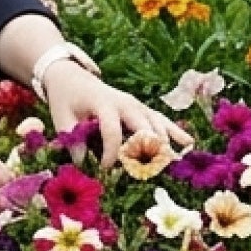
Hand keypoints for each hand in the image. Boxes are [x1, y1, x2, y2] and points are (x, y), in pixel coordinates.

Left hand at [41, 61, 192, 170]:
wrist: (74, 78)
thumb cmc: (66, 99)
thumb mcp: (62, 119)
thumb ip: (72, 141)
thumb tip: (84, 164)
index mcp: (105, 104)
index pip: (113, 132)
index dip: (111, 153)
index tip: (105, 169)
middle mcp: (127, 104)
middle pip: (145, 127)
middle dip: (148, 150)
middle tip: (148, 172)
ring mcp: (138, 106)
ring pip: (158, 124)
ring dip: (165, 144)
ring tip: (171, 163)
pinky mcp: (143, 109)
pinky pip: (162, 121)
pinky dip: (175, 132)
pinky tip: (189, 143)